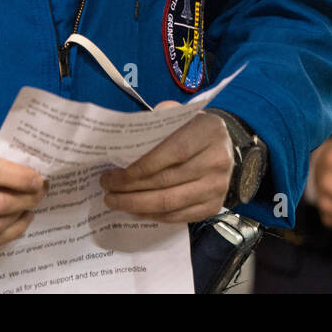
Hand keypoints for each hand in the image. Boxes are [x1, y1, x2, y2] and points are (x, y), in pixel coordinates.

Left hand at [100, 109, 231, 222]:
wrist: (224, 147)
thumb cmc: (192, 129)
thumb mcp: (178, 115)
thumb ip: (154, 124)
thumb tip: (120, 143)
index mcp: (208, 131)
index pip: (172, 152)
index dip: (140, 167)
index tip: (113, 174)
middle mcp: (217, 160)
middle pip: (167, 181)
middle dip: (131, 188)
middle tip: (107, 189)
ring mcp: (218, 187)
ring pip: (170, 203)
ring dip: (137, 205)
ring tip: (114, 202)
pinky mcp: (214, 206)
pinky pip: (178, 216)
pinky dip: (153, 215)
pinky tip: (135, 211)